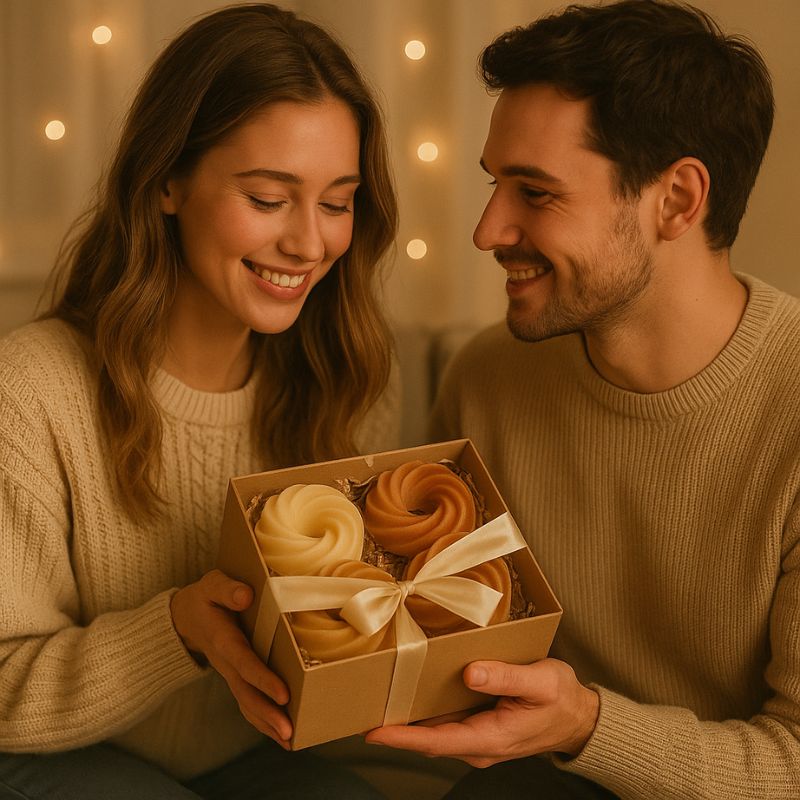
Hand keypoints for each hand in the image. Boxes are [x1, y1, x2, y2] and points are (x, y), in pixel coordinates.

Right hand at [171, 569, 291, 746]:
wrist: (183, 617)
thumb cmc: (205, 597)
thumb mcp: (212, 584)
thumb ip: (227, 589)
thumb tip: (246, 595)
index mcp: (223, 639)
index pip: (244, 663)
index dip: (263, 679)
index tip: (283, 695)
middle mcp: (226, 662)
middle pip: (246, 693)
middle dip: (267, 714)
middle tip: (288, 732)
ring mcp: (229, 673)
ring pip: (246, 703)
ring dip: (266, 723)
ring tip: (290, 740)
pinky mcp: (235, 677)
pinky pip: (247, 701)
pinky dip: (262, 720)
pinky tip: (281, 734)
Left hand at [365, 658, 598, 766]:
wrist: (578, 717)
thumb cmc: (562, 698)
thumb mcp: (541, 681)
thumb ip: (506, 676)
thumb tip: (470, 673)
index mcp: (491, 737)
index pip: (437, 741)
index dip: (402, 737)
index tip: (372, 731)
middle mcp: (478, 744)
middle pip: (427, 739)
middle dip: (393, 728)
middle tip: (359, 708)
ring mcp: (477, 738)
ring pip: (432, 732)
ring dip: (404, 721)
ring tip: (374, 699)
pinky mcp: (477, 727)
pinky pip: (443, 723)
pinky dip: (422, 713)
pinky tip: (408, 694)